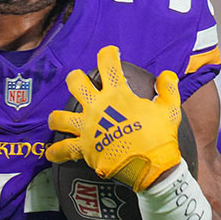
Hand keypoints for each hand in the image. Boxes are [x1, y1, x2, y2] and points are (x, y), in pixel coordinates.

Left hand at [46, 45, 182, 190]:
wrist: (150, 167)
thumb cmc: (159, 137)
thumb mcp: (170, 109)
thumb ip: (168, 89)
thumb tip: (167, 75)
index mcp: (117, 94)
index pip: (108, 64)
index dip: (108, 54)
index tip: (110, 53)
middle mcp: (97, 108)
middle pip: (75, 83)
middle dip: (75, 78)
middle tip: (78, 80)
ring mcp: (87, 128)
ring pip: (59, 117)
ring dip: (56, 117)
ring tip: (56, 119)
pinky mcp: (83, 148)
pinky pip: (63, 149)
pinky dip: (55, 152)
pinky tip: (50, 153)